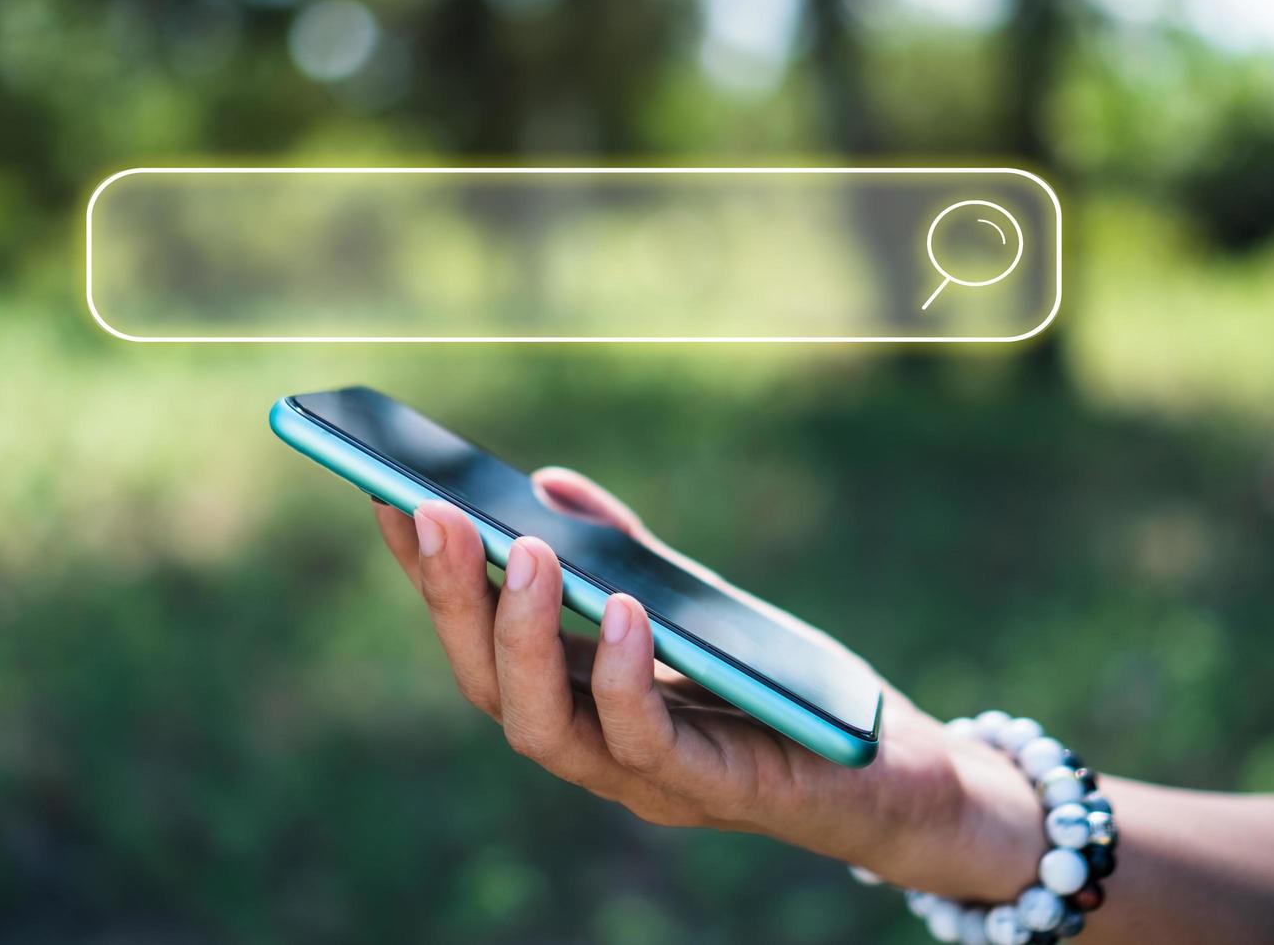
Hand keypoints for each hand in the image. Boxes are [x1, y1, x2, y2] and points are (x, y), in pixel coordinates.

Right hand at [371, 468, 1044, 898]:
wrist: (881, 768)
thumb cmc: (773, 686)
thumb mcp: (691, 602)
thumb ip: (623, 554)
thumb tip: (546, 483)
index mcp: (573, 697)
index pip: (478, 638)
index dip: (429, 575)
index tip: (391, 496)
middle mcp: (590, 746)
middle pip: (488, 685)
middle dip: (452, 599)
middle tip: (433, 512)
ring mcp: (644, 779)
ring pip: (543, 726)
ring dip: (522, 636)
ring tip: (523, 552)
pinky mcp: (717, 790)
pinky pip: (649, 746)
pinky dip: (624, 681)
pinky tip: (624, 611)